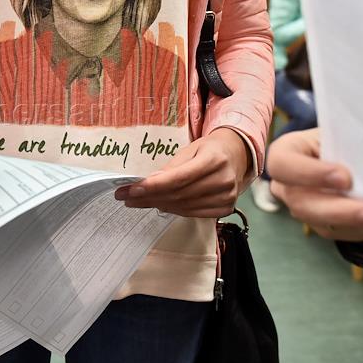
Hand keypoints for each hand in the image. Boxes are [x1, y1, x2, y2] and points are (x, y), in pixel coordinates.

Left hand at [115, 128, 249, 217]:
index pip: (178, 178)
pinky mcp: (225, 208)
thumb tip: (146, 184)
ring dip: (157, 205)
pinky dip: (174, 210)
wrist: (235, 155)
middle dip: (149, 197)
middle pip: (178, 195)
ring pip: (183, 207)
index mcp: (214, 159)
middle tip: (126, 197)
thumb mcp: (190, 150)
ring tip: (138, 201)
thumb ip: (171, 168)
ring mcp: (227, 196)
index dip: (153, 186)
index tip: (131, 190)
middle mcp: (223, 180)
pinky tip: (160, 204)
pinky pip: (193, 213)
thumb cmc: (209, 149)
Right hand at [266, 128, 362, 240]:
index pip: (283, 165)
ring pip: (331, 226)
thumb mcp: (342, 126)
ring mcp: (308, 211)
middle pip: (305, 206)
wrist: (353, 147)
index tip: (345, 177)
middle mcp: (289, 187)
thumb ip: (351, 133)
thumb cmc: (344, 131)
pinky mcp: (331, 226)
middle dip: (343, 212)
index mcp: (287, 154)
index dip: (310, 174)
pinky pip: (355, 233)